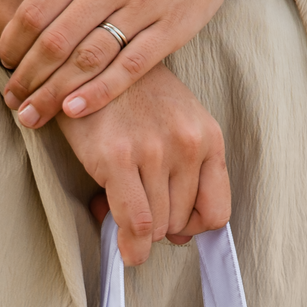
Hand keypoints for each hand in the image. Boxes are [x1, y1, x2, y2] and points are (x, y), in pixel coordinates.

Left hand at [0, 0, 253, 128]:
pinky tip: (75, 111)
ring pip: (87, 59)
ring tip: (33, 116)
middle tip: (12, 102)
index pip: (36, 9)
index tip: (4, 63)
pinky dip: (100, 91)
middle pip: (56, 42)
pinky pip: (130, 67)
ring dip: (55, 93)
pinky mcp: (172, 28)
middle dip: (28, 78)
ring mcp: (142, 8)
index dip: (13, 42)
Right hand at [55, 62, 229, 264]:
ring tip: (118, 202)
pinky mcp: (118, 157)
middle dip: (158, 225)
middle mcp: (187, 143)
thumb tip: (180, 238)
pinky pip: (136, 223)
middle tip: (134, 205)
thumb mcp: (175, 126)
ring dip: (137, 230)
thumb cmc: (132, 98)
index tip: (173, 221)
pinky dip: (131, 245)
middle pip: (182, 223)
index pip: (217, 212)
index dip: (193, 227)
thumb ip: (186, 176)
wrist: (89, 60)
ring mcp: (154, 150)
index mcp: (207, 136)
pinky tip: (124, 246)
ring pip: (158, 228)